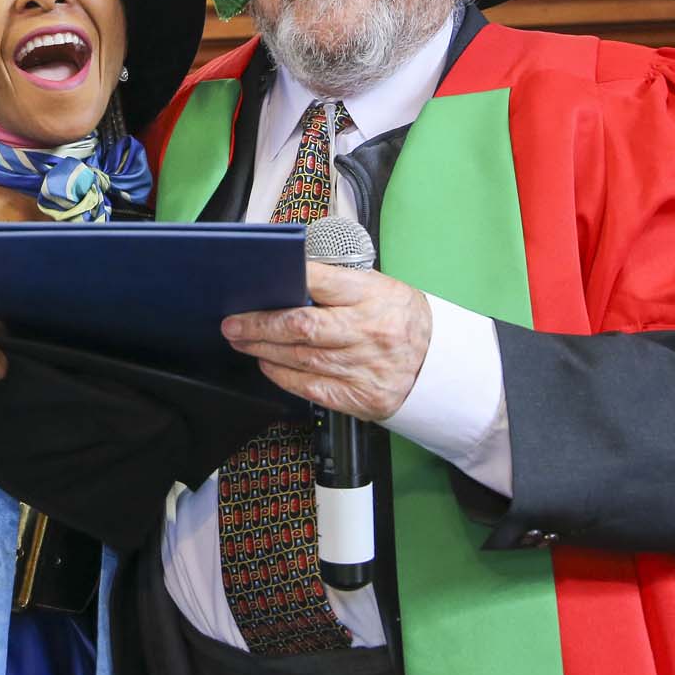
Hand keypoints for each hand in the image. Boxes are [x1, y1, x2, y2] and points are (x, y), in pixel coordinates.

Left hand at [222, 263, 433, 420]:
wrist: (440, 366)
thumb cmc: (402, 319)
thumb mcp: (380, 288)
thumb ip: (337, 284)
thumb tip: (289, 279)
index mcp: (373, 297)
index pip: (320, 281)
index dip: (286, 278)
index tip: (259, 277)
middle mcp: (367, 332)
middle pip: (301, 326)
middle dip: (259, 324)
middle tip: (233, 322)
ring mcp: (363, 368)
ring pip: (299, 358)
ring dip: (263, 348)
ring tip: (242, 339)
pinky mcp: (359, 397)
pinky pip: (309, 387)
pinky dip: (281, 375)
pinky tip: (267, 363)